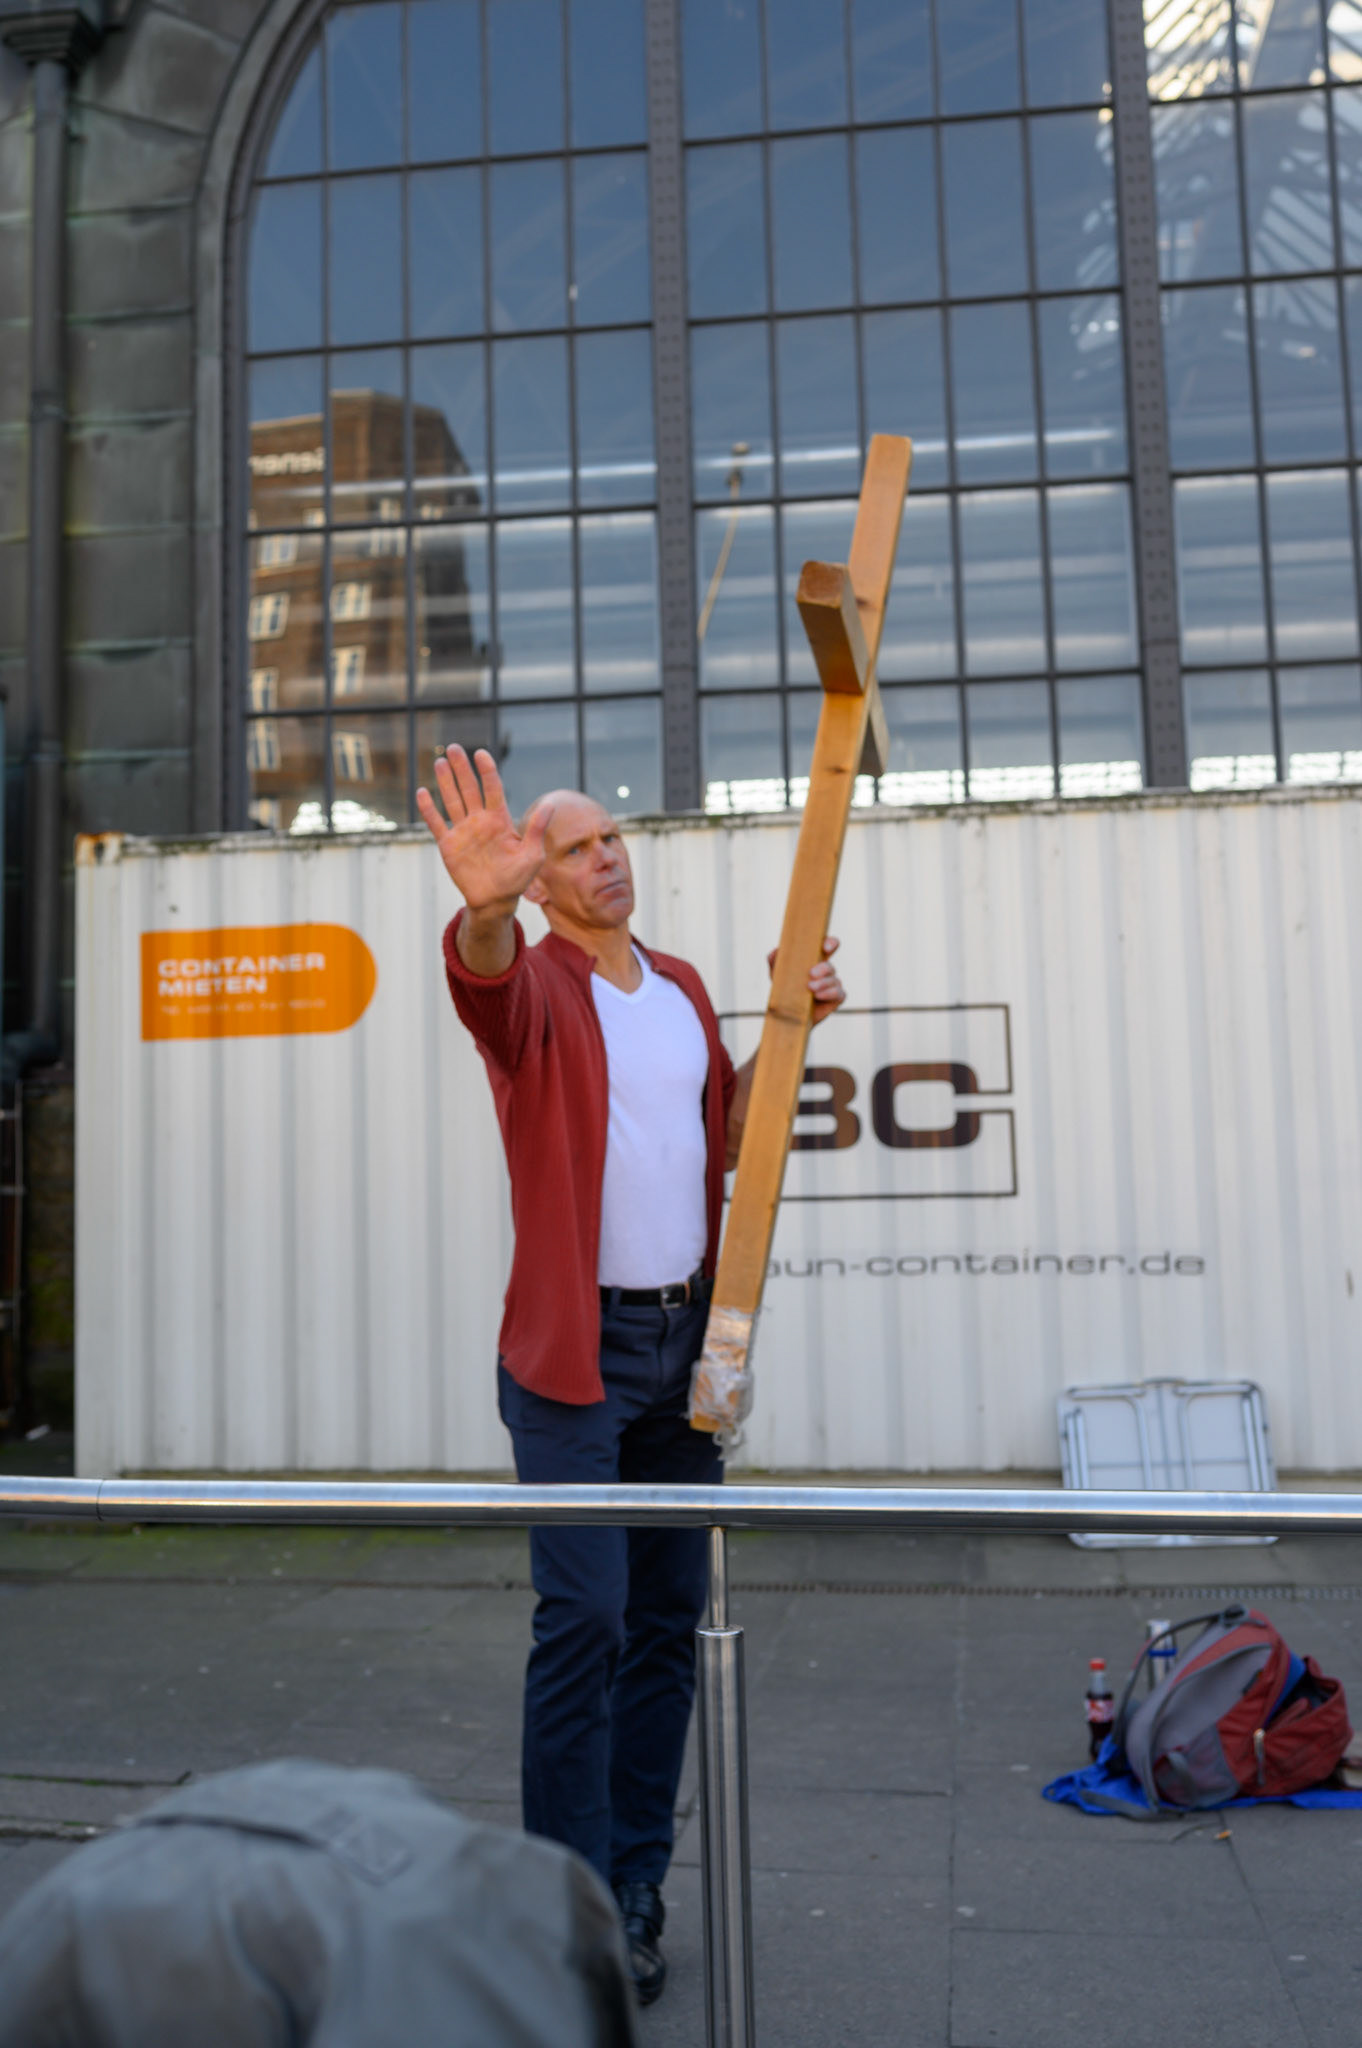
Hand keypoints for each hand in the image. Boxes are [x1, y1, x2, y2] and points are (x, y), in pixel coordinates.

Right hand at [416, 746, 552, 914]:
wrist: (495, 900)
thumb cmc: (517, 878)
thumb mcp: (532, 855)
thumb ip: (537, 829)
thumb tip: (552, 804)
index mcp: (500, 819)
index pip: (493, 789)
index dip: (487, 771)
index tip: (481, 754)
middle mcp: (480, 820)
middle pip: (469, 789)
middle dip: (462, 768)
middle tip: (454, 748)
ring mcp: (463, 831)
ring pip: (452, 800)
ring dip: (445, 782)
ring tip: (440, 762)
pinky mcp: (449, 844)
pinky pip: (437, 824)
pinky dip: (429, 809)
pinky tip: (422, 792)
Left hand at [767, 935, 844, 1026]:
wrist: (787, 1015)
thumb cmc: (784, 989)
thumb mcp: (776, 974)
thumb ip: (774, 960)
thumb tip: (776, 952)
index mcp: (815, 960)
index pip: (828, 946)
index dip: (830, 943)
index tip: (825, 947)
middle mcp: (826, 971)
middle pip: (830, 966)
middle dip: (823, 968)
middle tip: (811, 974)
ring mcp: (832, 984)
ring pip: (834, 980)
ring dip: (823, 983)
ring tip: (810, 988)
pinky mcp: (835, 998)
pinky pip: (839, 994)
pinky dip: (829, 994)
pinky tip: (817, 996)